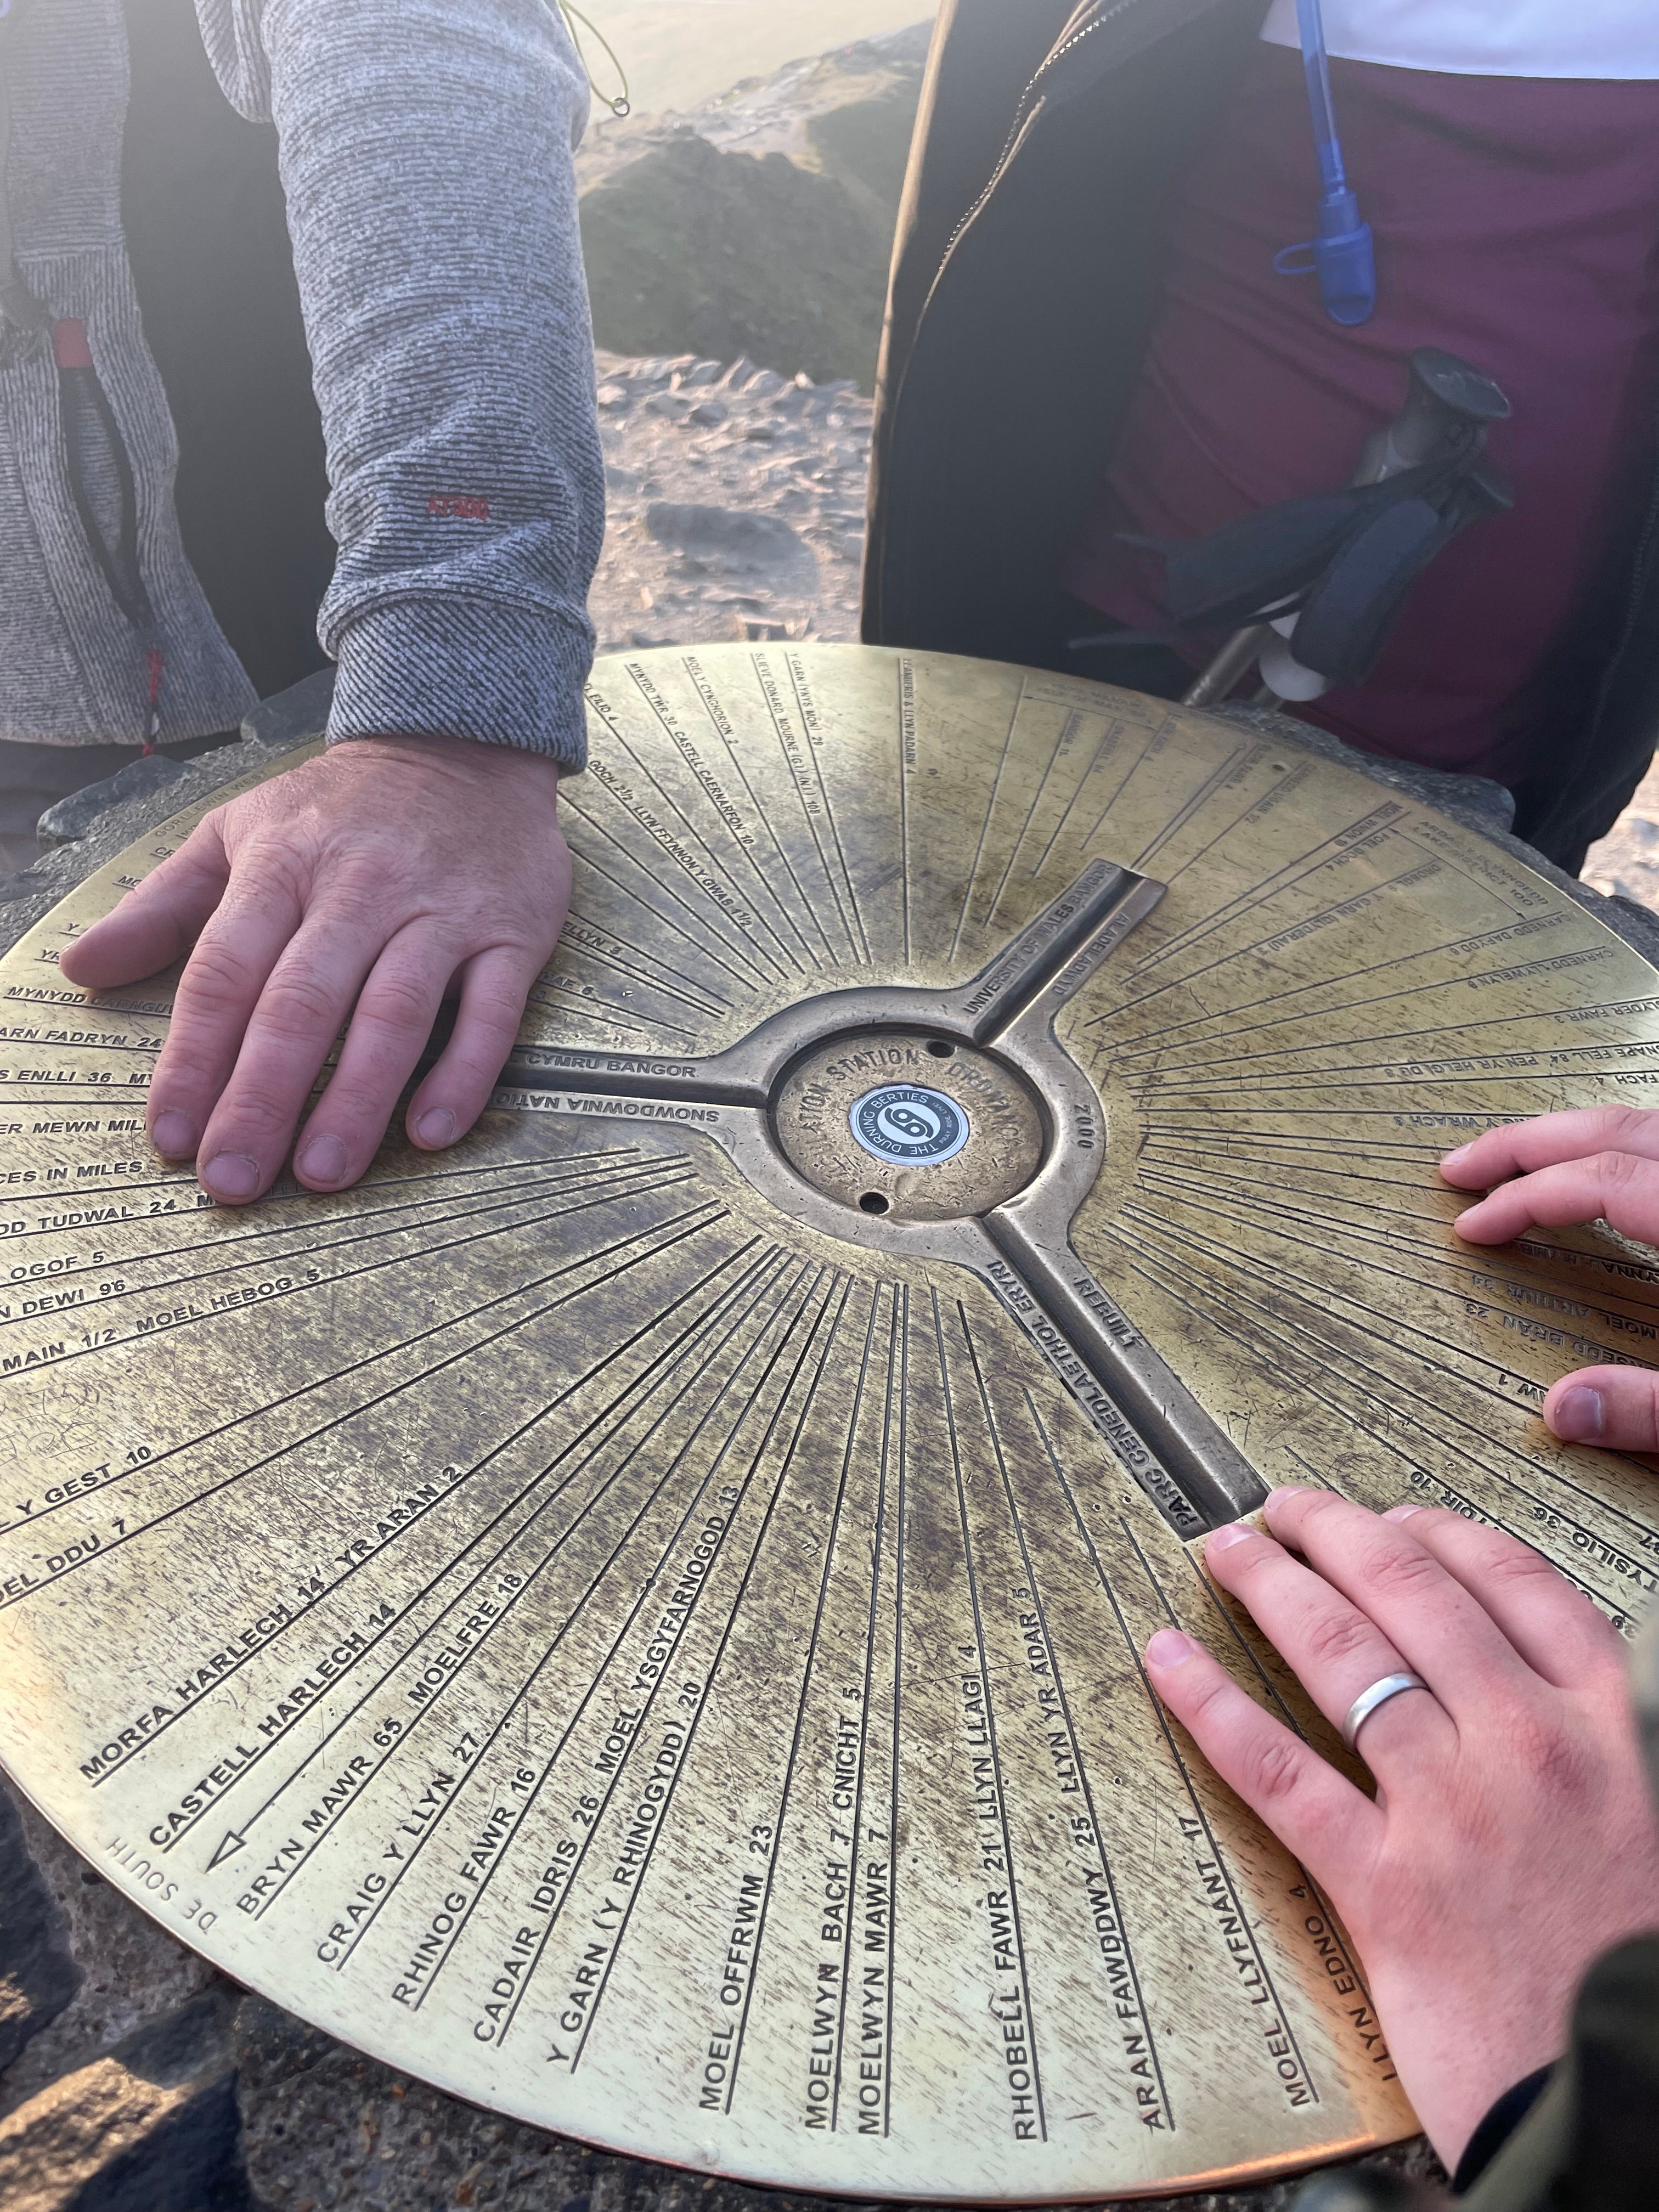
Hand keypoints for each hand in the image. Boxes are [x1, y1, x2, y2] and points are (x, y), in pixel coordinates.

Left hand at [58, 736, 568, 1201]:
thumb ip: (160, 907)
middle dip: (263, 1097)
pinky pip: (490, 1013)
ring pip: (393, 1013)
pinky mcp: (510, 933)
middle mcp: (358, 891)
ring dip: (356, 1099)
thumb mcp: (236, 832)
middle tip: (234, 1179)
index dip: (194, 1058)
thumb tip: (81, 968)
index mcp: (281, 867)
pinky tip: (431, 1130)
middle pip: (301, 1004)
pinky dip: (462, 1073)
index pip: (225, 973)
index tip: (172, 1135)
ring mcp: (439, 913)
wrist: (463, 744)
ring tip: (322, 1173)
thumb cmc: (339, 809)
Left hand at [1145, 1490, 1658, 2170]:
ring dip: (1271, 1585)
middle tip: (1283, 1509)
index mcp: (1608, 1726)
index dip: (1440, 1531)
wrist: (1646, 2107)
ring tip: (1227, 1554)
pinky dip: (1211, 1703)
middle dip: (1336, 1531)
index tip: (1392, 1512)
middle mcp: (1529, 1745)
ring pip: (1341, 1656)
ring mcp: (1453, 1812)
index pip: (1513, 1584)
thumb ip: (1599, 1742)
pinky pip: (1279, 1770)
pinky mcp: (1387, 1890)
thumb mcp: (1653, 1818)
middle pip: (1411, 1593)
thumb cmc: (1640, 1964)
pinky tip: (1168, 1660)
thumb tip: (1535, 1681)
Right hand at [1440, 1108, 1658, 1448]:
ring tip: (1515, 1162)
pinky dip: (1616, 1151)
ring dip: (1571, 1137)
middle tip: (1459, 1165)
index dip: (1524, 1199)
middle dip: (1525, 1142)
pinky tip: (1598, 1182)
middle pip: (1612, 1128)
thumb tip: (1564, 1411)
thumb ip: (1654, 1408)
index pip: (1599, 1181)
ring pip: (1642, 1124)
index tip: (1471, 1227)